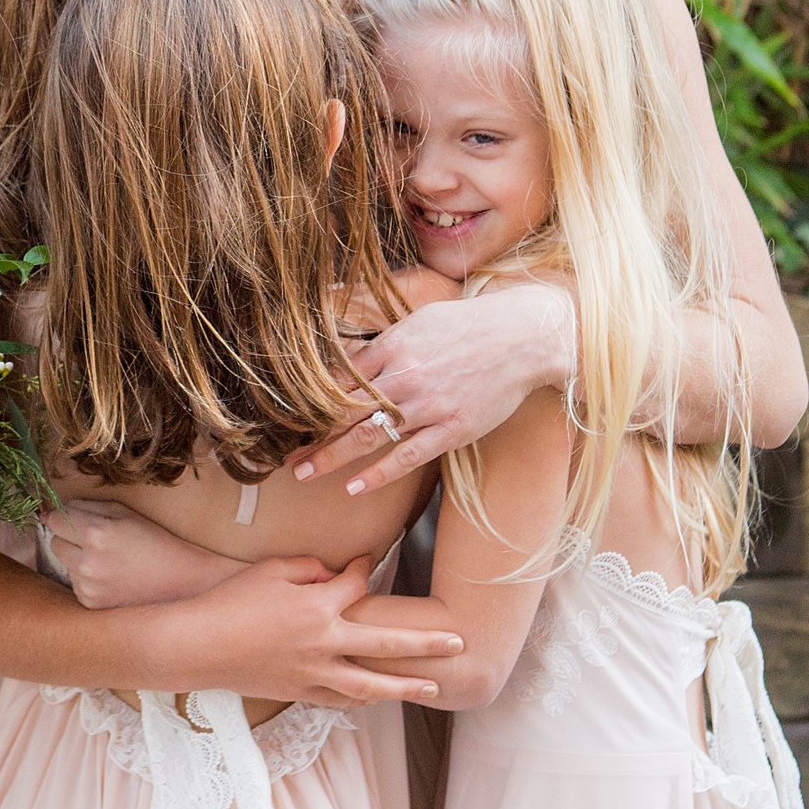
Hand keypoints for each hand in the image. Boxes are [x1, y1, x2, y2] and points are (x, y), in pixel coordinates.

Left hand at [41, 500, 232, 609]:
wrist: (180, 580)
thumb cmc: (155, 540)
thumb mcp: (125, 513)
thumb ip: (87, 507)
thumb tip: (53, 510)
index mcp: (95, 534)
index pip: (54, 520)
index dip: (60, 516)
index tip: (68, 518)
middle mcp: (87, 562)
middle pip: (55, 543)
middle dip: (68, 538)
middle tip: (94, 539)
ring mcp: (88, 587)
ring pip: (65, 564)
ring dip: (78, 559)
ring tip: (109, 560)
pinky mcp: (91, 603)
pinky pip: (76, 584)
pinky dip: (87, 579)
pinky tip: (111, 577)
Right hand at [160, 554, 463, 707]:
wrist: (197, 646)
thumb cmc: (231, 601)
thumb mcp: (271, 570)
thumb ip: (308, 567)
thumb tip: (332, 573)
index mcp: (318, 607)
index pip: (357, 584)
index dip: (365, 567)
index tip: (370, 558)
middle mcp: (324, 644)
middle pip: (387, 645)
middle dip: (426, 643)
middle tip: (457, 642)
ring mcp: (313, 673)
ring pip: (371, 685)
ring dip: (405, 687)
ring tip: (434, 688)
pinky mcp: (299, 692)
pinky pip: (339, 698)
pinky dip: (361, 699)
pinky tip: (377, 699)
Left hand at [294, 279, 577, 496]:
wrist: (522, 337)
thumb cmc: (468, 325)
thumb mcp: (418, 321)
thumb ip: (383, 345)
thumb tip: (347, 361)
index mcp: (393, 346)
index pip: (340, 378)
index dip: (311, 401)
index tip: (289, 418)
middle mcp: (405, 377)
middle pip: (346, 411)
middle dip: (312, 436)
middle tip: (285, 457)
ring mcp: (429, 406)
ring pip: (370, 436)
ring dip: (333, 457)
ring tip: (305, 474)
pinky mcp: (452, 429)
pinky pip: (408, 457)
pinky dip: (379, 474)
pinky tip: (355, 488)